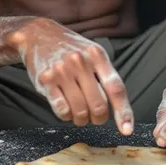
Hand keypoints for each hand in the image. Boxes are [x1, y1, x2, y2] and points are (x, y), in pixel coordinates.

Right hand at [7, 18, 133, 135]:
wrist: (38, 34)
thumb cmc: (71, 48)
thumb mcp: (93, 53)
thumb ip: (106, 75)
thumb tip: (120, 108)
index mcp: (97, 55)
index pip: (116, 88)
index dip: (123, 112)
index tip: (127, 130)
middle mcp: (80, 62)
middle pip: (98, 105)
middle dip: (99, 118)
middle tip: (95, 116)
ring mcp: (62, 71)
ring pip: (80, 112)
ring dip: (82, 119)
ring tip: (79, 112)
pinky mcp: (45, 81)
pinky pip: (62, 111)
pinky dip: (67, 115)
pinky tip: (65, 106)